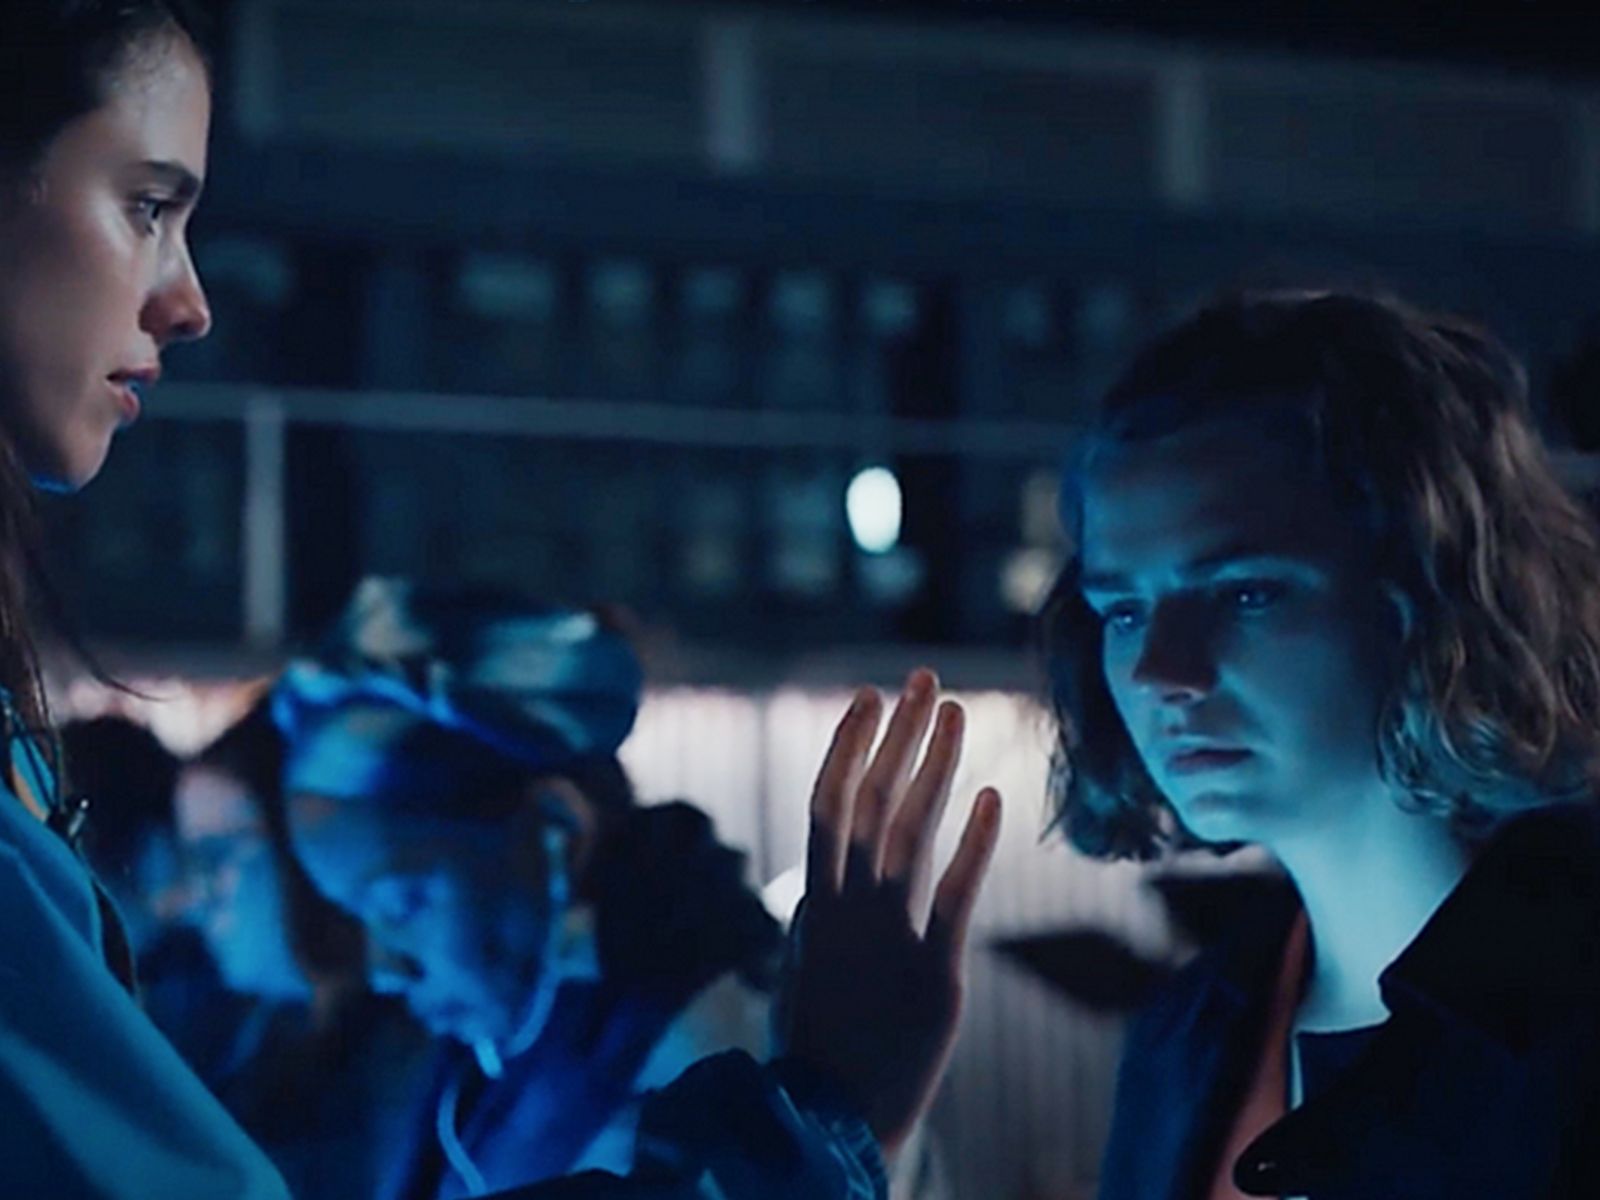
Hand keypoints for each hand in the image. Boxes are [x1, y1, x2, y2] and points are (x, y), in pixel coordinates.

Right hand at [779, 668, 1002, 1158]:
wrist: (833, 1120)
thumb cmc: (817, 1045)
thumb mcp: (805, 972)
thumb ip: (815, 921)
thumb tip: (812, 885)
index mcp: (815, 904)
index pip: (828, 804)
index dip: (848, 745)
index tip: (868, 697)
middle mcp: (848, 909)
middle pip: (874, 801)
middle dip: (899, 735)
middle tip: (923, 678)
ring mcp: (891, 939)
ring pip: (913, 832)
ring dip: (935, 766)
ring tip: (954, 712)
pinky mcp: (936, 974)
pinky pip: (957, 896)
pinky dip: (974, 844)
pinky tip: (991, 797)